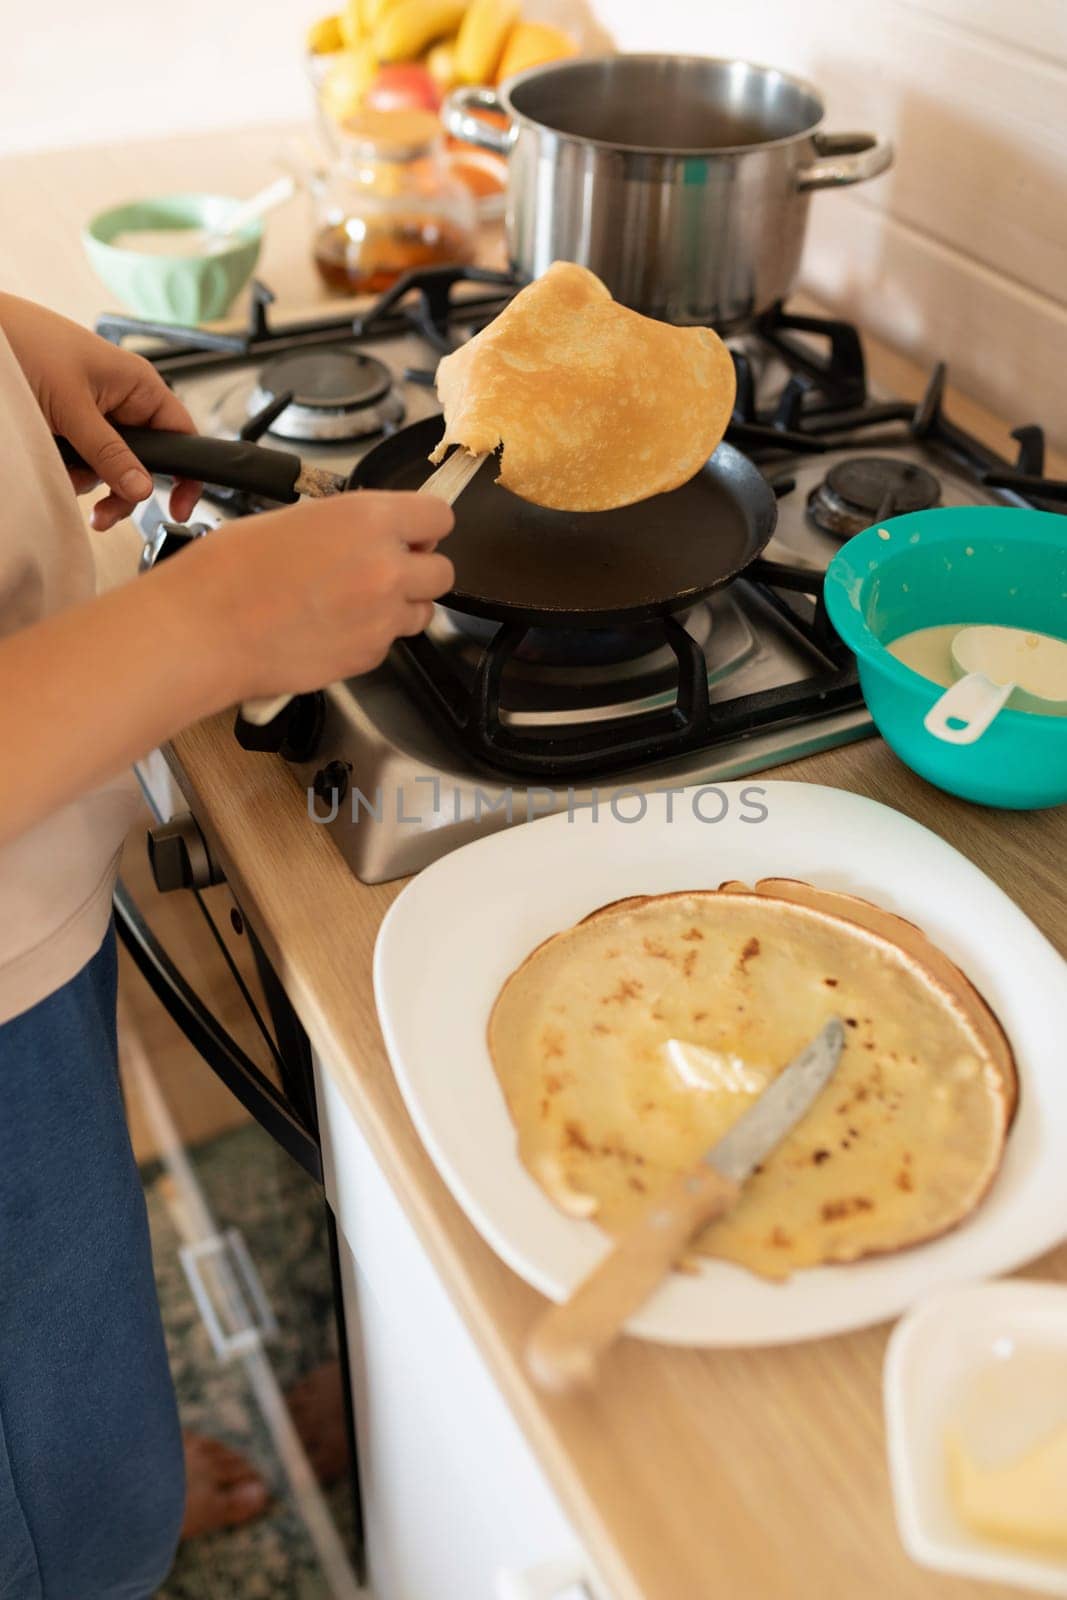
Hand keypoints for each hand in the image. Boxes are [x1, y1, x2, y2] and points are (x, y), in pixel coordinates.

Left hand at [0, 293, 200, 530]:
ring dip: (90, 480)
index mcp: (139, 386)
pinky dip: (70, 468)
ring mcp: (95, 414)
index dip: (185, 473)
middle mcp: (122, 401)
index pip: (181, 435)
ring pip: (111, 465)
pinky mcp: (69, 423)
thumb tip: (142, 488)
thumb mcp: (73, 407)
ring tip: (67, 476)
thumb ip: (109, 453)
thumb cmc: (26, 343)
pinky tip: (55, 463)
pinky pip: (83, 459)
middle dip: (123, 488)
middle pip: (144, 460)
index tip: (178, 506)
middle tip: (105, 513)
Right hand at [183, 490, 454, 700]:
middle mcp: (386, 569)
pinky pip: (388, 643)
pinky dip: (369, 637)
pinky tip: (331, 628)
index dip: (426, 526)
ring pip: (422, 612)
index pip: (439, 516)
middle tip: (387, 570)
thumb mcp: (295, 519)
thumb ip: (350, 526)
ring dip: (401, 606)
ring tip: (354, 603)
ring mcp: (381, 619)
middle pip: (443, 572)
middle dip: (420, 570)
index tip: (414, 534)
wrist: (205, 630)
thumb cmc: (230, 571)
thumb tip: (373, 534)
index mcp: (368, 520)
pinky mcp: (368, 658)